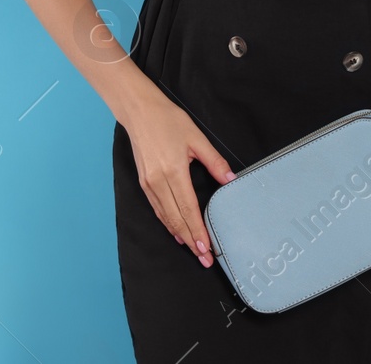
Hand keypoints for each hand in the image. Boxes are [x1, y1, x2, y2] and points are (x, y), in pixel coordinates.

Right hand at [123, 97, 236, 268]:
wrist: (139, 112)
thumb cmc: (168, 120)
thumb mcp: (197, 138)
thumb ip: (214, 162)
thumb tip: (230, 180)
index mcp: (173, 171)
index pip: (188, 209)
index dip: (198, 231)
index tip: (206, 248)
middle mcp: (159, 181)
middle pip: (177, 219)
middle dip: (191, 241)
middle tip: (203, 259)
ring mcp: (149, 183)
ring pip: (166, 217)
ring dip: (180, 235)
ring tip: (192, 249)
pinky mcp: (144, 182)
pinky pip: (157, 208)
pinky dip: (168, 222)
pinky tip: (176, 231)